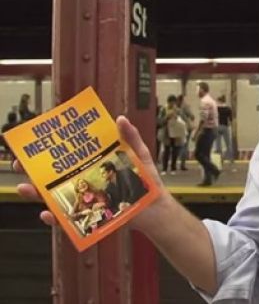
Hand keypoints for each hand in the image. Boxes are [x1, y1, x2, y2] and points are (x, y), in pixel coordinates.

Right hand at [15, 115, 165, 228]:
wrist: (156, 208)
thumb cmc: (146, 181)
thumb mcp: (140, 155)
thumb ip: (131, 138)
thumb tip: (121, 119)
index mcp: (93, 166)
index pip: (68, 158)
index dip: (51, 152)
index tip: (37, 144)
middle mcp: (85, 182)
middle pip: (54, 177)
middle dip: (34, 172)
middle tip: (21, 165)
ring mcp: (85, 200)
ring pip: (54, 198)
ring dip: (37, 194)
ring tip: (26, 188)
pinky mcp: (89, 217)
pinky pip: (67, 220)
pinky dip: (56, 218)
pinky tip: (48, 214)